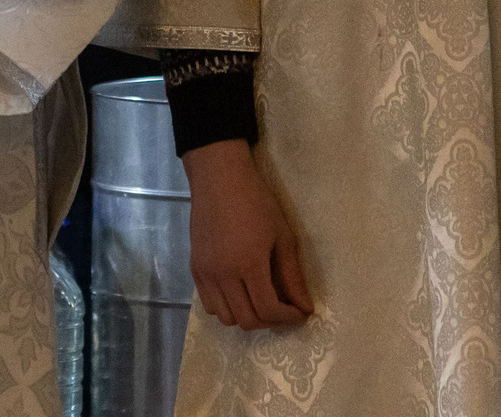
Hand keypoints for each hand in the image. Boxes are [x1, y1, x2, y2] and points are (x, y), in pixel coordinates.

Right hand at [180, 139, 310, 330]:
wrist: (219, 180)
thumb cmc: (257, 203)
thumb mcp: (283, 237)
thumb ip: (293, 277)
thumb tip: (305, 308)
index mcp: (249, 264)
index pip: (269, 311)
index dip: (288, 318)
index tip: (301, 312)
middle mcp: (223, 275)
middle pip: (247, 321)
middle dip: (271, 321)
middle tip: (283, 308)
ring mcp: (205, 274)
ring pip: (225, 318)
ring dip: (246, 316)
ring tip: (260, 300)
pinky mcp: (195, 269)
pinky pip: (208, 305)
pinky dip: (226, 308)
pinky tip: (239, 292)